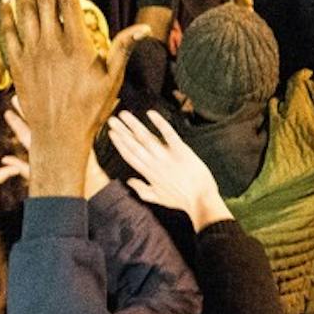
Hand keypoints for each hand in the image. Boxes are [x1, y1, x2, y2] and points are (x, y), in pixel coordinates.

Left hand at [0, 0, 144, 196]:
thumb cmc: (90, 109)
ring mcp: (31, 53)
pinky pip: (9, 32)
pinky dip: (8, 11)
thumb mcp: (112, 80)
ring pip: (25, 9)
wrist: (58, 136)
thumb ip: (122, 49)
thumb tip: (143, 30)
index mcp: (76, 44)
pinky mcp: (17, 64)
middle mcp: (51, 44)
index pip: (67, 0)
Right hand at [106, 110, 231, 230]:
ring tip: (124, 114)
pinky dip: (160, 123)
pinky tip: (151, 114)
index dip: (119, 144)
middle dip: (122, 131)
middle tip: (112, 120)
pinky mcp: (181, 150)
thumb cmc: (182, 199)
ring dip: (134, 125)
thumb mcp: (158, 198)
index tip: (111, 134)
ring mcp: (167, 156)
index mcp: (148, 173)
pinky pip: (169, 134)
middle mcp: (155, 163)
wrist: (201, 199)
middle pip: (134, 144)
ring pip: (146, 137)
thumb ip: (141, 189)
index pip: (130, 156)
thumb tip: (129, 181)